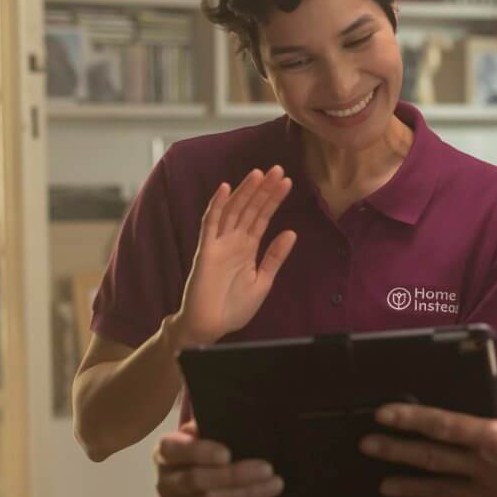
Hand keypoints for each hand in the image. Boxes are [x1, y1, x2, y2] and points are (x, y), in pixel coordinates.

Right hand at [153, 420, 281, 496]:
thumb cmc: (213, 459)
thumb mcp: (212, 437)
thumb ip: (216, 424)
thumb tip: (233, 408)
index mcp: (165, 455)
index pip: (173, 450)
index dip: (199, 452)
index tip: (227, 454)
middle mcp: (165, 485)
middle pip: (196, 481)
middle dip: (236, 475)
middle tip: (268, 469)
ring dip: (247, 495)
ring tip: (274, 485)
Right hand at [175, 166, 296, 346]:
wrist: (210, 327)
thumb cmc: (233, 307)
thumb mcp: (263, 281)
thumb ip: (275, 257)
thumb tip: (292, 232)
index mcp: (247, 247)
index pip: (263, 217)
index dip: (274, 199)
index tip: (288, 182)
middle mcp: (233, 241)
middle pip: (250, 209)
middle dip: (263, 190)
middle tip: (279, 169)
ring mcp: (218, 244)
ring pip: (233, 211)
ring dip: (245, 192)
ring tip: (259, 173)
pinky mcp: (205, 250)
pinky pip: (210, 224)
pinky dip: (217, 205)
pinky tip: (225, 188)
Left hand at [360, 395, 496, 496]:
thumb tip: (493, 393)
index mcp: (493, 438)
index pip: (442, 425)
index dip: (410, 418)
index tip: (384, 414)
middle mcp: (483, 467)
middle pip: (431, 457)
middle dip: (396, 450)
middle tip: (368, 445)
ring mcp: (488, 494)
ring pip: (439, 489)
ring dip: (409, 486)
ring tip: (384, 484)